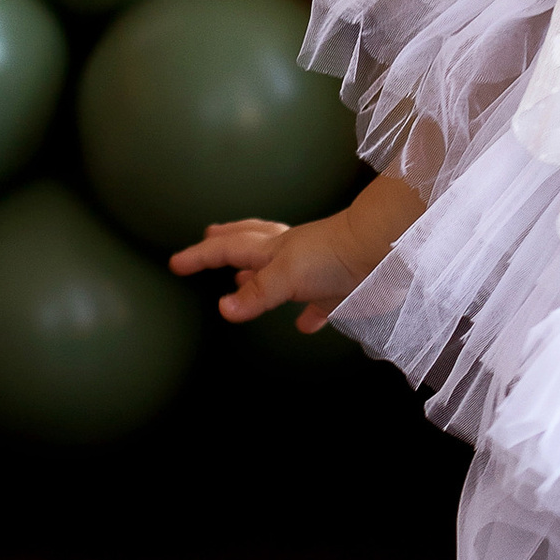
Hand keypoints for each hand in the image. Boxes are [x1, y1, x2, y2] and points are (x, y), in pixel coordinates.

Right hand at [168, 213, 364, 334]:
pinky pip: (317, 303)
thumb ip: (256, 292)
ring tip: (243, 276)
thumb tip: (222, 308)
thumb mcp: (287, 274)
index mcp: (274, 248)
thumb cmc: (334, 255)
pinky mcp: (337, 289)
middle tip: (208, 235)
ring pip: (279, 271)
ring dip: (259, 274)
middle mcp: (290, 255)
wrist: (383, 249)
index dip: (201, 256)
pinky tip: (303, 324)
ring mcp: (314, 270)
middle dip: (227, 240)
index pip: (229, 248)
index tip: (175, 263)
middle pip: (251, 243)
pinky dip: (307, 314)